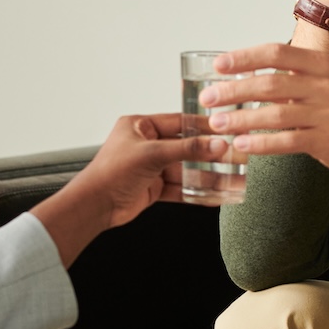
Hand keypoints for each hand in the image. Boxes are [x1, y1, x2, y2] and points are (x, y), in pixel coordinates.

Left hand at [32, 113, 226, 264]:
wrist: (94, 206)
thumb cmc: (111, 172)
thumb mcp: (152, 154)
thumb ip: (187, 150)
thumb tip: (216, 145)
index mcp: (140, 126)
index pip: (179, 122)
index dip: (203, 127)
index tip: (226, 129)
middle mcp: (146, 145)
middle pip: (185, 148)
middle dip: (209, 155)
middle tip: (234, 156)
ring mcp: (151, 168)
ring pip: (186, 171)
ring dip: (207, 177)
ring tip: (231, 179)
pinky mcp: (153, 188)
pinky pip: (180, 188)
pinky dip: (197, 192)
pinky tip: (215, 195)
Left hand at [197, 43, 328, 174]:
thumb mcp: (319, 82)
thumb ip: (287, 78)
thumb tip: (241, 75)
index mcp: (318, 64)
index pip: (276, 53)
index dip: (244, 58)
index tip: (218, 65)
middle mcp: (323, 84)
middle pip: (270, 84)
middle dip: (234, 91)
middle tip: (208, 97)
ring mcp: (326, 112)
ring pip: (275, 114)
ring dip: (241, 119)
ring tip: (216, 123)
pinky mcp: (326, 139)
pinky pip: (287, 141)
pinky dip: (261, 143)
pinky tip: (241, 144)